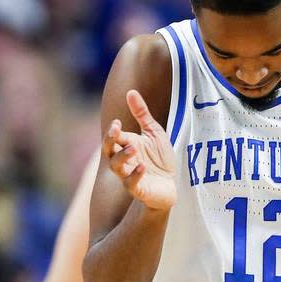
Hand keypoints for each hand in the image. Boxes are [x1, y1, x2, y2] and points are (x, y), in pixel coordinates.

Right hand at [103, 89, 176, 210]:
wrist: (172, 184)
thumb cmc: (160, 158)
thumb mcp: (153, 132)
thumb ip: (142, 113)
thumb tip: (130, 91)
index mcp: (126, 145)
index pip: (114, 137)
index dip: (113, 130)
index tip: (117, 122)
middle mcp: (124, 160)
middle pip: (108, 151)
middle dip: (110, 141)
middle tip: (116, 131)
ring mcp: (129, 175)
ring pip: (116, 167)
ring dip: (122, 157)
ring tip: (133, 148)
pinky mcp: (139, 190)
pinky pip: (131, 183)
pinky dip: (135, 175)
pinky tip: (142, 167)